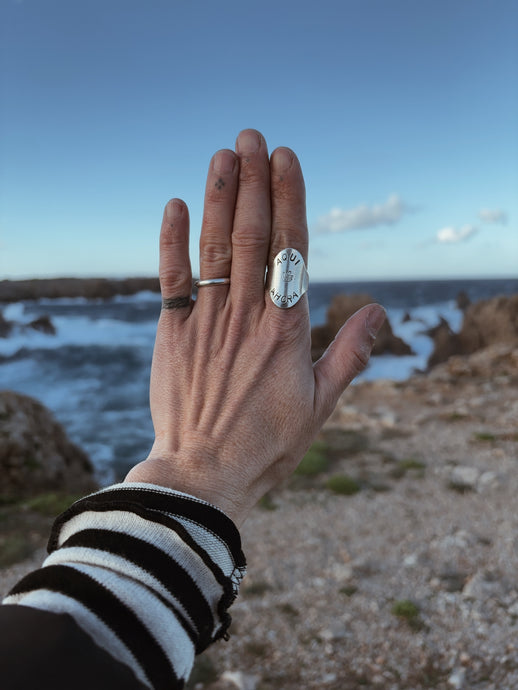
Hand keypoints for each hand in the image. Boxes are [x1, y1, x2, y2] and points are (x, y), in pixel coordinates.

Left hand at [126, 129, 384, 524]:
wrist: (204, 474)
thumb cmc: (268, 443)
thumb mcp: (322, 404)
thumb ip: (350, 354)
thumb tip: (378, 312)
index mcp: (287, 330)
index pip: (291, 249)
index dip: (289, 200)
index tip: (286, 160)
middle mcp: (247, 317)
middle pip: (252, 235)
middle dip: (253, 182)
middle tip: (252, 137)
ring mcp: (207, 322)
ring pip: (215, 247)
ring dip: (219, 197)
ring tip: (223, 155)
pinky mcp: (172, 333)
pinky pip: (172, 278)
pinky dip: (173, 241)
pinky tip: (176, 205)